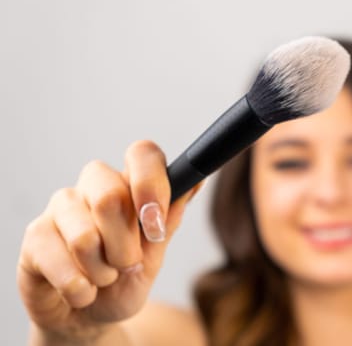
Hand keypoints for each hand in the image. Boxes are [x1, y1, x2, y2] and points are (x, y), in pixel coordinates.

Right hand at [17, 140, 200, 341]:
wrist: (90, 316)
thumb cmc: (124, 280)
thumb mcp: (155, 255)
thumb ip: (169, 219)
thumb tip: (197, 181)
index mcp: (129, 183)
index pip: (143, 154)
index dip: (151, 186)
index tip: (154, 226)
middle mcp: (94, 186)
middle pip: (110, 195)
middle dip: (126, 246)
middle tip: (126, 263)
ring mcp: (61, 207)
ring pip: (85, 237)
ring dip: (103, 272)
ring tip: (102, 277)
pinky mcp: (35, 235)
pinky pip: (61, 263)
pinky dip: (81, 289)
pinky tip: (80, 290)